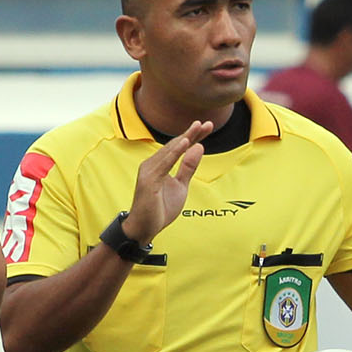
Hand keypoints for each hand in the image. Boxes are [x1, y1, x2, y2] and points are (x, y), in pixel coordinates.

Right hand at [122, 121, 211, 243]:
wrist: (144, 228)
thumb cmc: (159, 208)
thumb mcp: (181, 187)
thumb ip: (188, 168)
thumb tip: (199, 147)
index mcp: (160, 165)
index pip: (179, 148)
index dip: (193, 136)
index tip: (207, 127)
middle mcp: (153, 164)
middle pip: (175, 146)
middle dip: (191, 133)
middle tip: (207, 123)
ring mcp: (149, 171)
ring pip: (170, 151)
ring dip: (184, 138)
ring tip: (197, 128)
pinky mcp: (149, 180)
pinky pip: (164, 163)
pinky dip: (175, 152)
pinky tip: (185, 142)